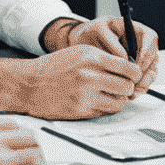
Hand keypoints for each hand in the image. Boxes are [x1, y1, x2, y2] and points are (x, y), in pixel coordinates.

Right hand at [18, 43, 143, 119]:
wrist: (29, 84)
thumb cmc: (54, 67)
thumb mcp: (80, 52)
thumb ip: (104, 58)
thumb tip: (127, 66)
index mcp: (91, 58)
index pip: (127, 67)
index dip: (135, 72)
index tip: (135, 74)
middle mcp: (89, 76)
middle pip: (126, 86)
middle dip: (129, 87)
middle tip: (125, 86)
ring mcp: (85, 96)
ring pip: (119, 103)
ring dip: (120, 100)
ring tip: (113, 95)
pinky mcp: (81, 111)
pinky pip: (105, 112)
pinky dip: (106, 108)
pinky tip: (100, 101)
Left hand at [66, 16, 159, 95]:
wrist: (82, 43)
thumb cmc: (91, 32)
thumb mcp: (99, 30)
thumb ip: (112, 42)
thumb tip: (124, 57)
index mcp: (134, 29)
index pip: (150, 38)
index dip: (147, 51)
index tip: (137, 63)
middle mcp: (140, 44)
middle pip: (153, 57)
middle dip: (147, 71)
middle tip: (136, 81)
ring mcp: (138, 58)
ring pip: (151, 71)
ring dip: (145, 82)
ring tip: (134, 91)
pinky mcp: (132, 71)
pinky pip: (143, 80)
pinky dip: (139, 89)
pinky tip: (132, 94)